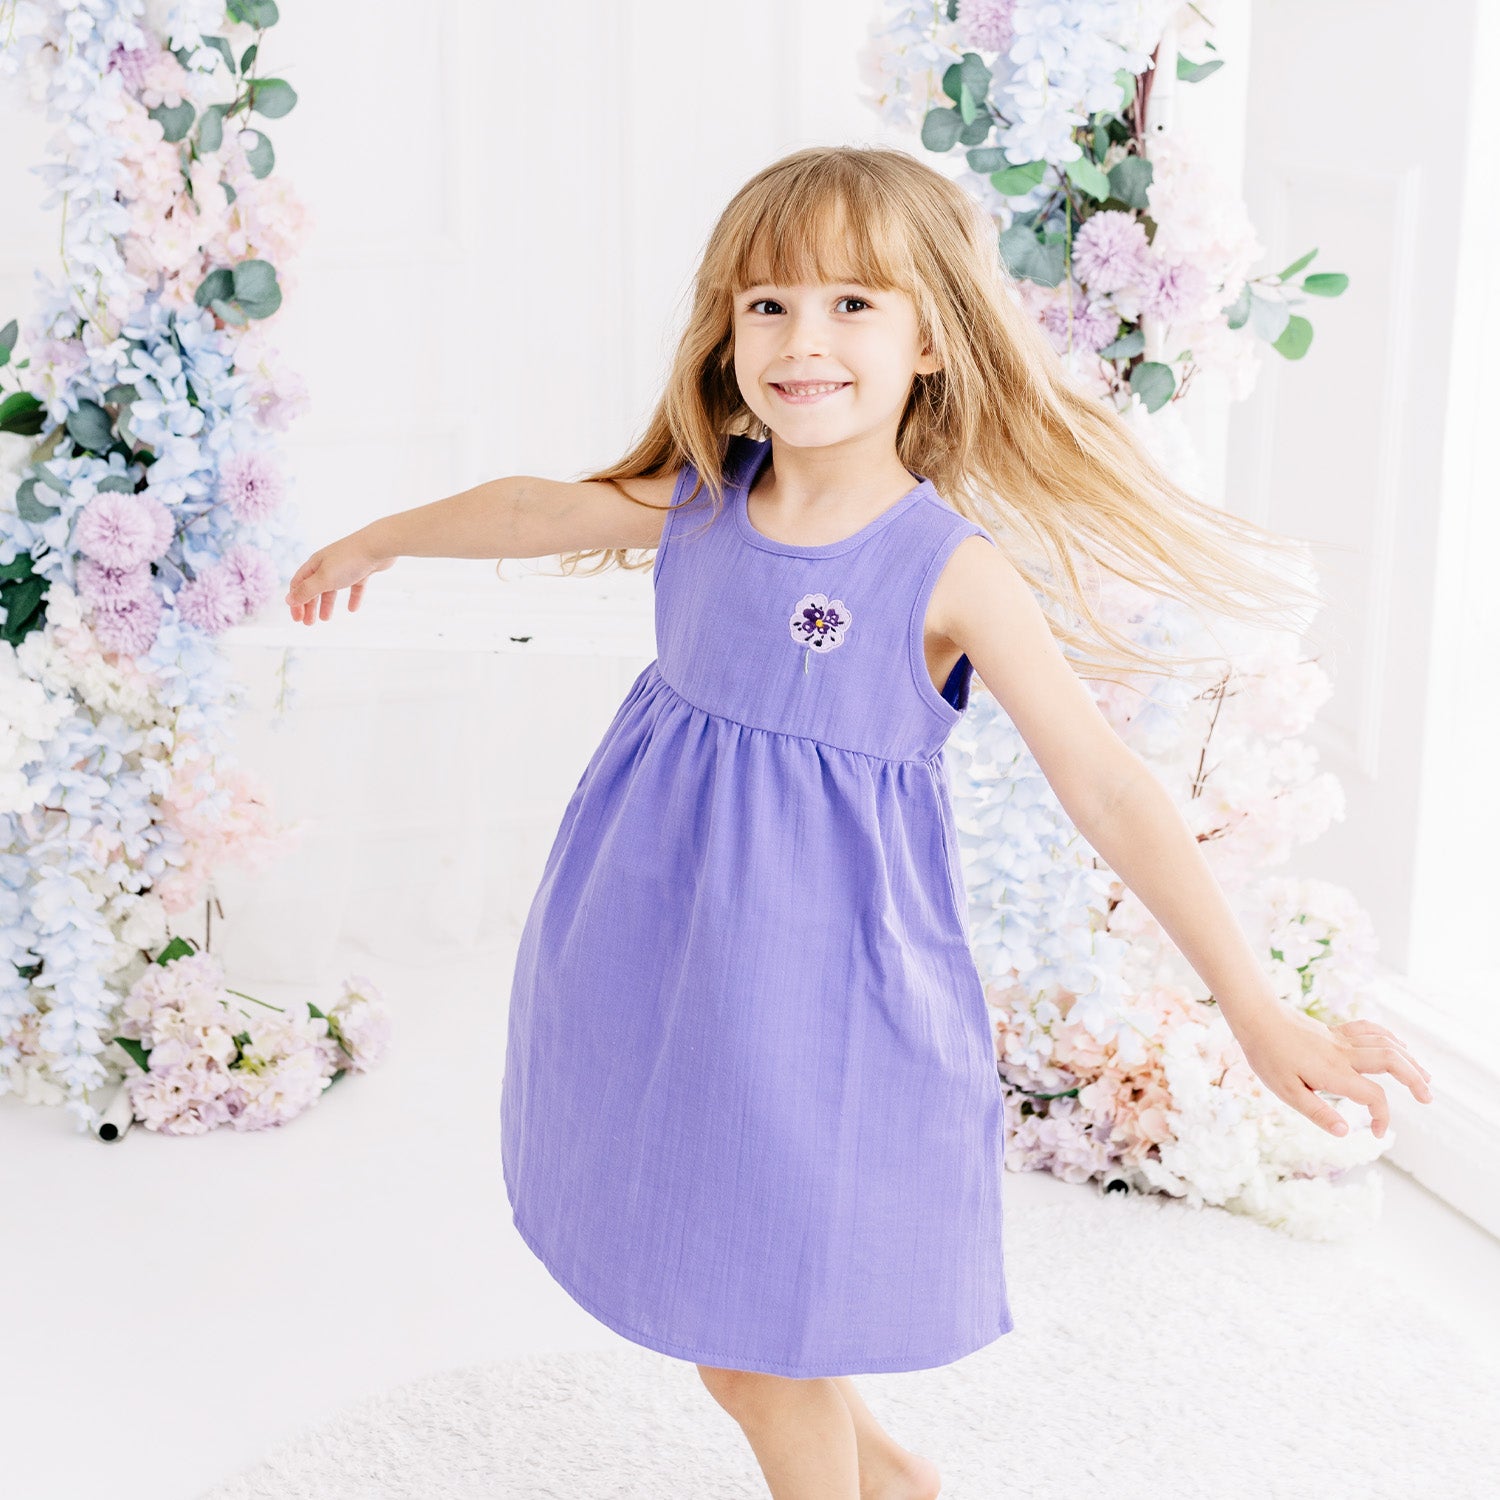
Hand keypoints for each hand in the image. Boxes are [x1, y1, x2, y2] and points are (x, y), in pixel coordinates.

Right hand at [285, 533, 396, 624]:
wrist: (378, 545)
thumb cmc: (349, 560)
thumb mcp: (324, 579)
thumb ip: (307, 590)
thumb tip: (288, 599)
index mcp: (314, 564)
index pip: (298, 584)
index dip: (296, 601)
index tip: (297, 619)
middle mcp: (327, 564)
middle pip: (314, 588)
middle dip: (310, 606)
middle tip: (309, 623)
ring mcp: (345, 567)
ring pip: (332, 588)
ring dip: (327, 604)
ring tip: (326, 619)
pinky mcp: (362, 570)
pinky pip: (354, 586)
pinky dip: (352, 598)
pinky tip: (352, 609)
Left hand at [1233, 1008, 1433, 1139]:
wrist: (1256, 1016)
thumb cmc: (1267, 1055)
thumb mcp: (1285, 1091)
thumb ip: (1317, 1111)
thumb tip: (1344, 1132)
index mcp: (1333, 1072)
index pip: (1373, 1095)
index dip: (1382, 1116)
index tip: (1378, 1132)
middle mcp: (1343, 1053)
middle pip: (1391, 1061)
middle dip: (1415, 1079)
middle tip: (1428, 1098)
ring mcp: (1341, 1039)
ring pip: (1385, 1043)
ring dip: (1408, 1059)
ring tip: (1425, 1076)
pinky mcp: (1335, 1030)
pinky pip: (1370, 1029)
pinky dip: (1389, 1037)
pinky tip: (1399, 1046)